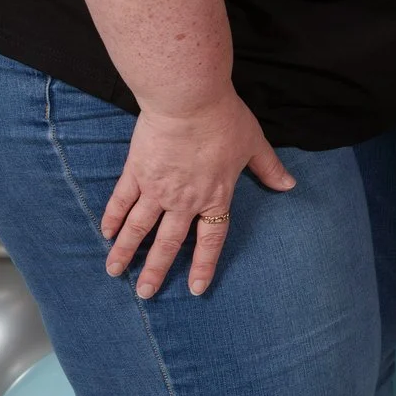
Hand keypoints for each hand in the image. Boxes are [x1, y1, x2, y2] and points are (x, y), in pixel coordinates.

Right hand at [101, 93, 296, 297]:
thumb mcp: (254, 144)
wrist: (189, 101)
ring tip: (115, 272)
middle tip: (145, 294)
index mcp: (214, 196)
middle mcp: (184, 200)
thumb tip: (289, 184)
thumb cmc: (225, 120)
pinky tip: (106, 234)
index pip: (210, 239)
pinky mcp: (136, 173)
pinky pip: (121, 202)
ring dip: (126, 252)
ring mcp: (156, 189)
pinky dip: (112, 219)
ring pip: (138, 228)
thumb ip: (269, 168)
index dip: (203, 265)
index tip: (196, 289)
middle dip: (156, 270)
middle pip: (168, 243)